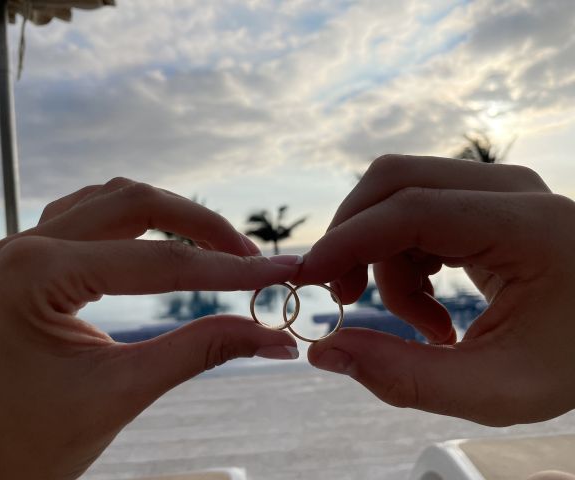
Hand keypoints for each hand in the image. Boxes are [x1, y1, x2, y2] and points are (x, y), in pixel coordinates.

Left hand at [0, 178, 299, 478]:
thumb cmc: (33, 440)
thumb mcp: (125, 392)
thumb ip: (203, 352)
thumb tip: (272, 336)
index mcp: (36, 276)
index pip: (157, 263)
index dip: (226, 271)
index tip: (277, 273)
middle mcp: (27, 246)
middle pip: (138, 202)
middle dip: (204, 227)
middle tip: (252, 259)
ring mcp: (27, 245)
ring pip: (118, 199)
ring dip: (175, 217)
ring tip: (220, 249)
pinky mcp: (37, 257)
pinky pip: (96, 214)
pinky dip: (142, 221)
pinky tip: (167, 239)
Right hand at [296, 155, 574, 425]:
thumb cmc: (574, 361)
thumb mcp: (496, 390)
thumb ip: (405, 377)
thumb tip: (325, 352)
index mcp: (527, 226)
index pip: (412, 210)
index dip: (347, 241)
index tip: (305, 279)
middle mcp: (510, 189)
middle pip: (394, 181)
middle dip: (352, 238)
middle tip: (346, 299)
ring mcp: (497, 188)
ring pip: (399, 199)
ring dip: (386, 263)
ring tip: (425, 327)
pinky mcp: (486, 200)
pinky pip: (416, 213)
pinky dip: (404, 258)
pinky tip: (432, 304)